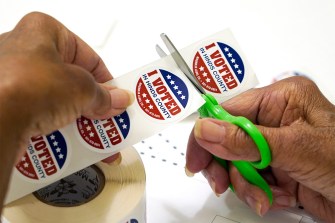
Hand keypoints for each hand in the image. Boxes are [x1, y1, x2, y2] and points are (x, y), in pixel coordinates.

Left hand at [0, 12, 132, 208]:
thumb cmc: (26, 87)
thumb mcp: (82, 88)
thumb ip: (103, 95)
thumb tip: (116, 99)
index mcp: (43, 31)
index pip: (88, 57)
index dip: (107, 80)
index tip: (118, 97)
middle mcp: (25, 51)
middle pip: (73, 81)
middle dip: (93, 103)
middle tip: (109, 116)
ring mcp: (14, 78)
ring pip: (57, 100)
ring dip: (78, 119)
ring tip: (94, 134)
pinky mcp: (8, 103)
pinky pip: (41, 114)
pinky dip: (59, 127)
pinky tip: (73, 141)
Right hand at [186, 76, 334, 221]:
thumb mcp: (296, 148)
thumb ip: (246, 140)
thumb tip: (206, 129)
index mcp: (280, 99)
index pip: (228, 111)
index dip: (207, 135)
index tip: (196, 160)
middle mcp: (274, 119)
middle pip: (227, 138)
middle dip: (225, 164)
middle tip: (220, 183)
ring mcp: (274, 145)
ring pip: (236, 162)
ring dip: (244, 184)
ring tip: (262, 196)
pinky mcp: (276, 168)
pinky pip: (250, 179)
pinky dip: (257, 193)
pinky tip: (274, 197)